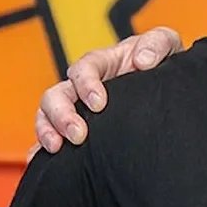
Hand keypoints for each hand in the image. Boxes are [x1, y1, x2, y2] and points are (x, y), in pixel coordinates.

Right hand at [33, 28, 181, 151]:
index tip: (99, 103)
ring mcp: (76, 109)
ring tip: (57, 148)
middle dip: (62, 114)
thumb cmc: (161, 62)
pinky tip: (40, 161)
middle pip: (55, 95)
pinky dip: (40, 151)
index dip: (86, 84)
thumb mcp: (164, 44)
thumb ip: (156, 44)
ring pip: (46, 116)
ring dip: (47, 131)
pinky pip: (50, 139)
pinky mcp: (76, 131)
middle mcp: (82, 86)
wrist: (167, 88)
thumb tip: (142, 60)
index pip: (83, 69)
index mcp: (101, 63)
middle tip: (78, 135)